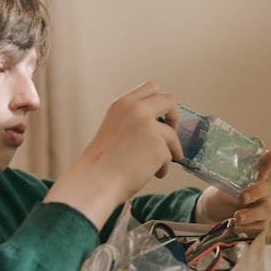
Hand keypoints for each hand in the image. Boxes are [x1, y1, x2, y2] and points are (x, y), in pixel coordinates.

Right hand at [45, 81, 182, 228]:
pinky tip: (150, 174)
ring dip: (169, 151)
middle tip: (170, 135)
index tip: (160, 117)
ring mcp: (149, 127)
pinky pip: (170, 156)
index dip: (160, 102)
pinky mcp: (159, 147)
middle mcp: (136, 110)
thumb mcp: (113, 130)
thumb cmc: (101, 164)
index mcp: (122, 104)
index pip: (151, 87)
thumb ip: (133, 122)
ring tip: (154, 166)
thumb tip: (160, 128)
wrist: (95, 182)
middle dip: (174, 117)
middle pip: (169, 100)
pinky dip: (162, 168)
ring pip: (172, 135)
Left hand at [194, 150, 270, 230]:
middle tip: (241, 197)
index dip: (268, 162)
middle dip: (255, 193)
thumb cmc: (223, 193)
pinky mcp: (261, 225)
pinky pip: (260, 228)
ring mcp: (264, 209)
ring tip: (236, 217)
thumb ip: (232, 173)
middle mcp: (264, 192)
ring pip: (265, 211)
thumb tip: (237, 157)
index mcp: (257, 177)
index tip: (270, 154)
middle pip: (267, 190)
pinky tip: (239, 228)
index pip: (266, 166)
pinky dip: (249, 228)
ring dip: (251, 215)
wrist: (213, 212)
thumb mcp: (223, 182)